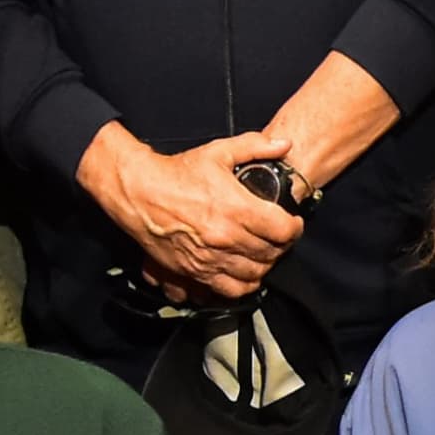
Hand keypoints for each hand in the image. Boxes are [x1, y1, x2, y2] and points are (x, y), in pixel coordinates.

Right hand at [79, 122, 303, 298]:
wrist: (139, 192)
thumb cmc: (177, 173)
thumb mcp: (218, 151)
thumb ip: (255, 146)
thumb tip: (284, 144)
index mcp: (237, 209)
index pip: (284, 231)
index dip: (295, 228)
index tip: (293, 223)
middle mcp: (226, 238)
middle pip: (272, 254)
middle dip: (281, 246)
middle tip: (279, 238)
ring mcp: (210, 259)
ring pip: (254, 275)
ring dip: (264, 266)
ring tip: (263, 254)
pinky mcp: (194, 272)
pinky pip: (230, 290)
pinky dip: (243, 284)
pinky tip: (244, 271)